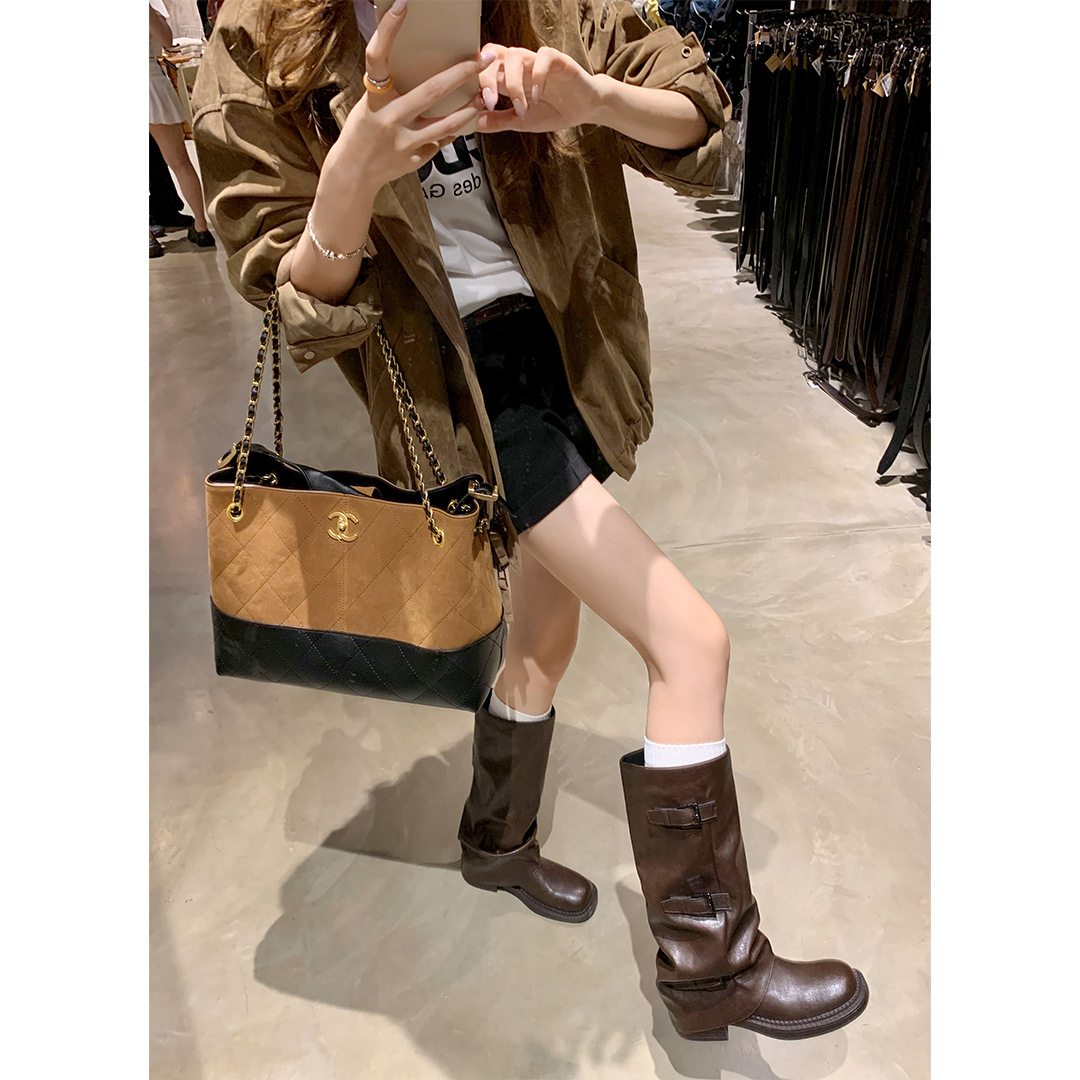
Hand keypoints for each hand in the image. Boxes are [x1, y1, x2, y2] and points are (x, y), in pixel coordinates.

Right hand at [326, 1, 494, 192]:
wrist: (354, 173)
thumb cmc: (363, 131)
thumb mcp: (370, 104)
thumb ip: (391, 89)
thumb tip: (420, 64)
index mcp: (373, 98)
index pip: (378, 57)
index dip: (388, 30)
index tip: (403, 5)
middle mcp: (389, 119)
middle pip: (433, 90)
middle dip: (463, 72)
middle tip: (484, 58)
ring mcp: (404, 142)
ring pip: (448, 123)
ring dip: (470, 108)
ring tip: (482, 96)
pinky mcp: (415, 159)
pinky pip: (442, 141)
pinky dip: (453, 130)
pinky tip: (463, 121)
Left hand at [475, 44, 604, 133]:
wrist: (584, 109)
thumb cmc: (553, 111)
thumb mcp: (521, 122)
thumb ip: (499, 121)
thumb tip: (474, 124)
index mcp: (509, 76)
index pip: (484, 66)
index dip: (476, 82)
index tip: (479, 106)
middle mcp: (521, 65)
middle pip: (494, 55)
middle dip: (488, 79)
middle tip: (492, 104)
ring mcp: (538, 60)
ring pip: (515, 55)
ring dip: (513, 83)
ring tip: (521, 107)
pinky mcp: (558, 60)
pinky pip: (543, 57)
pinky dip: (537, 77)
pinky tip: (538, 96)